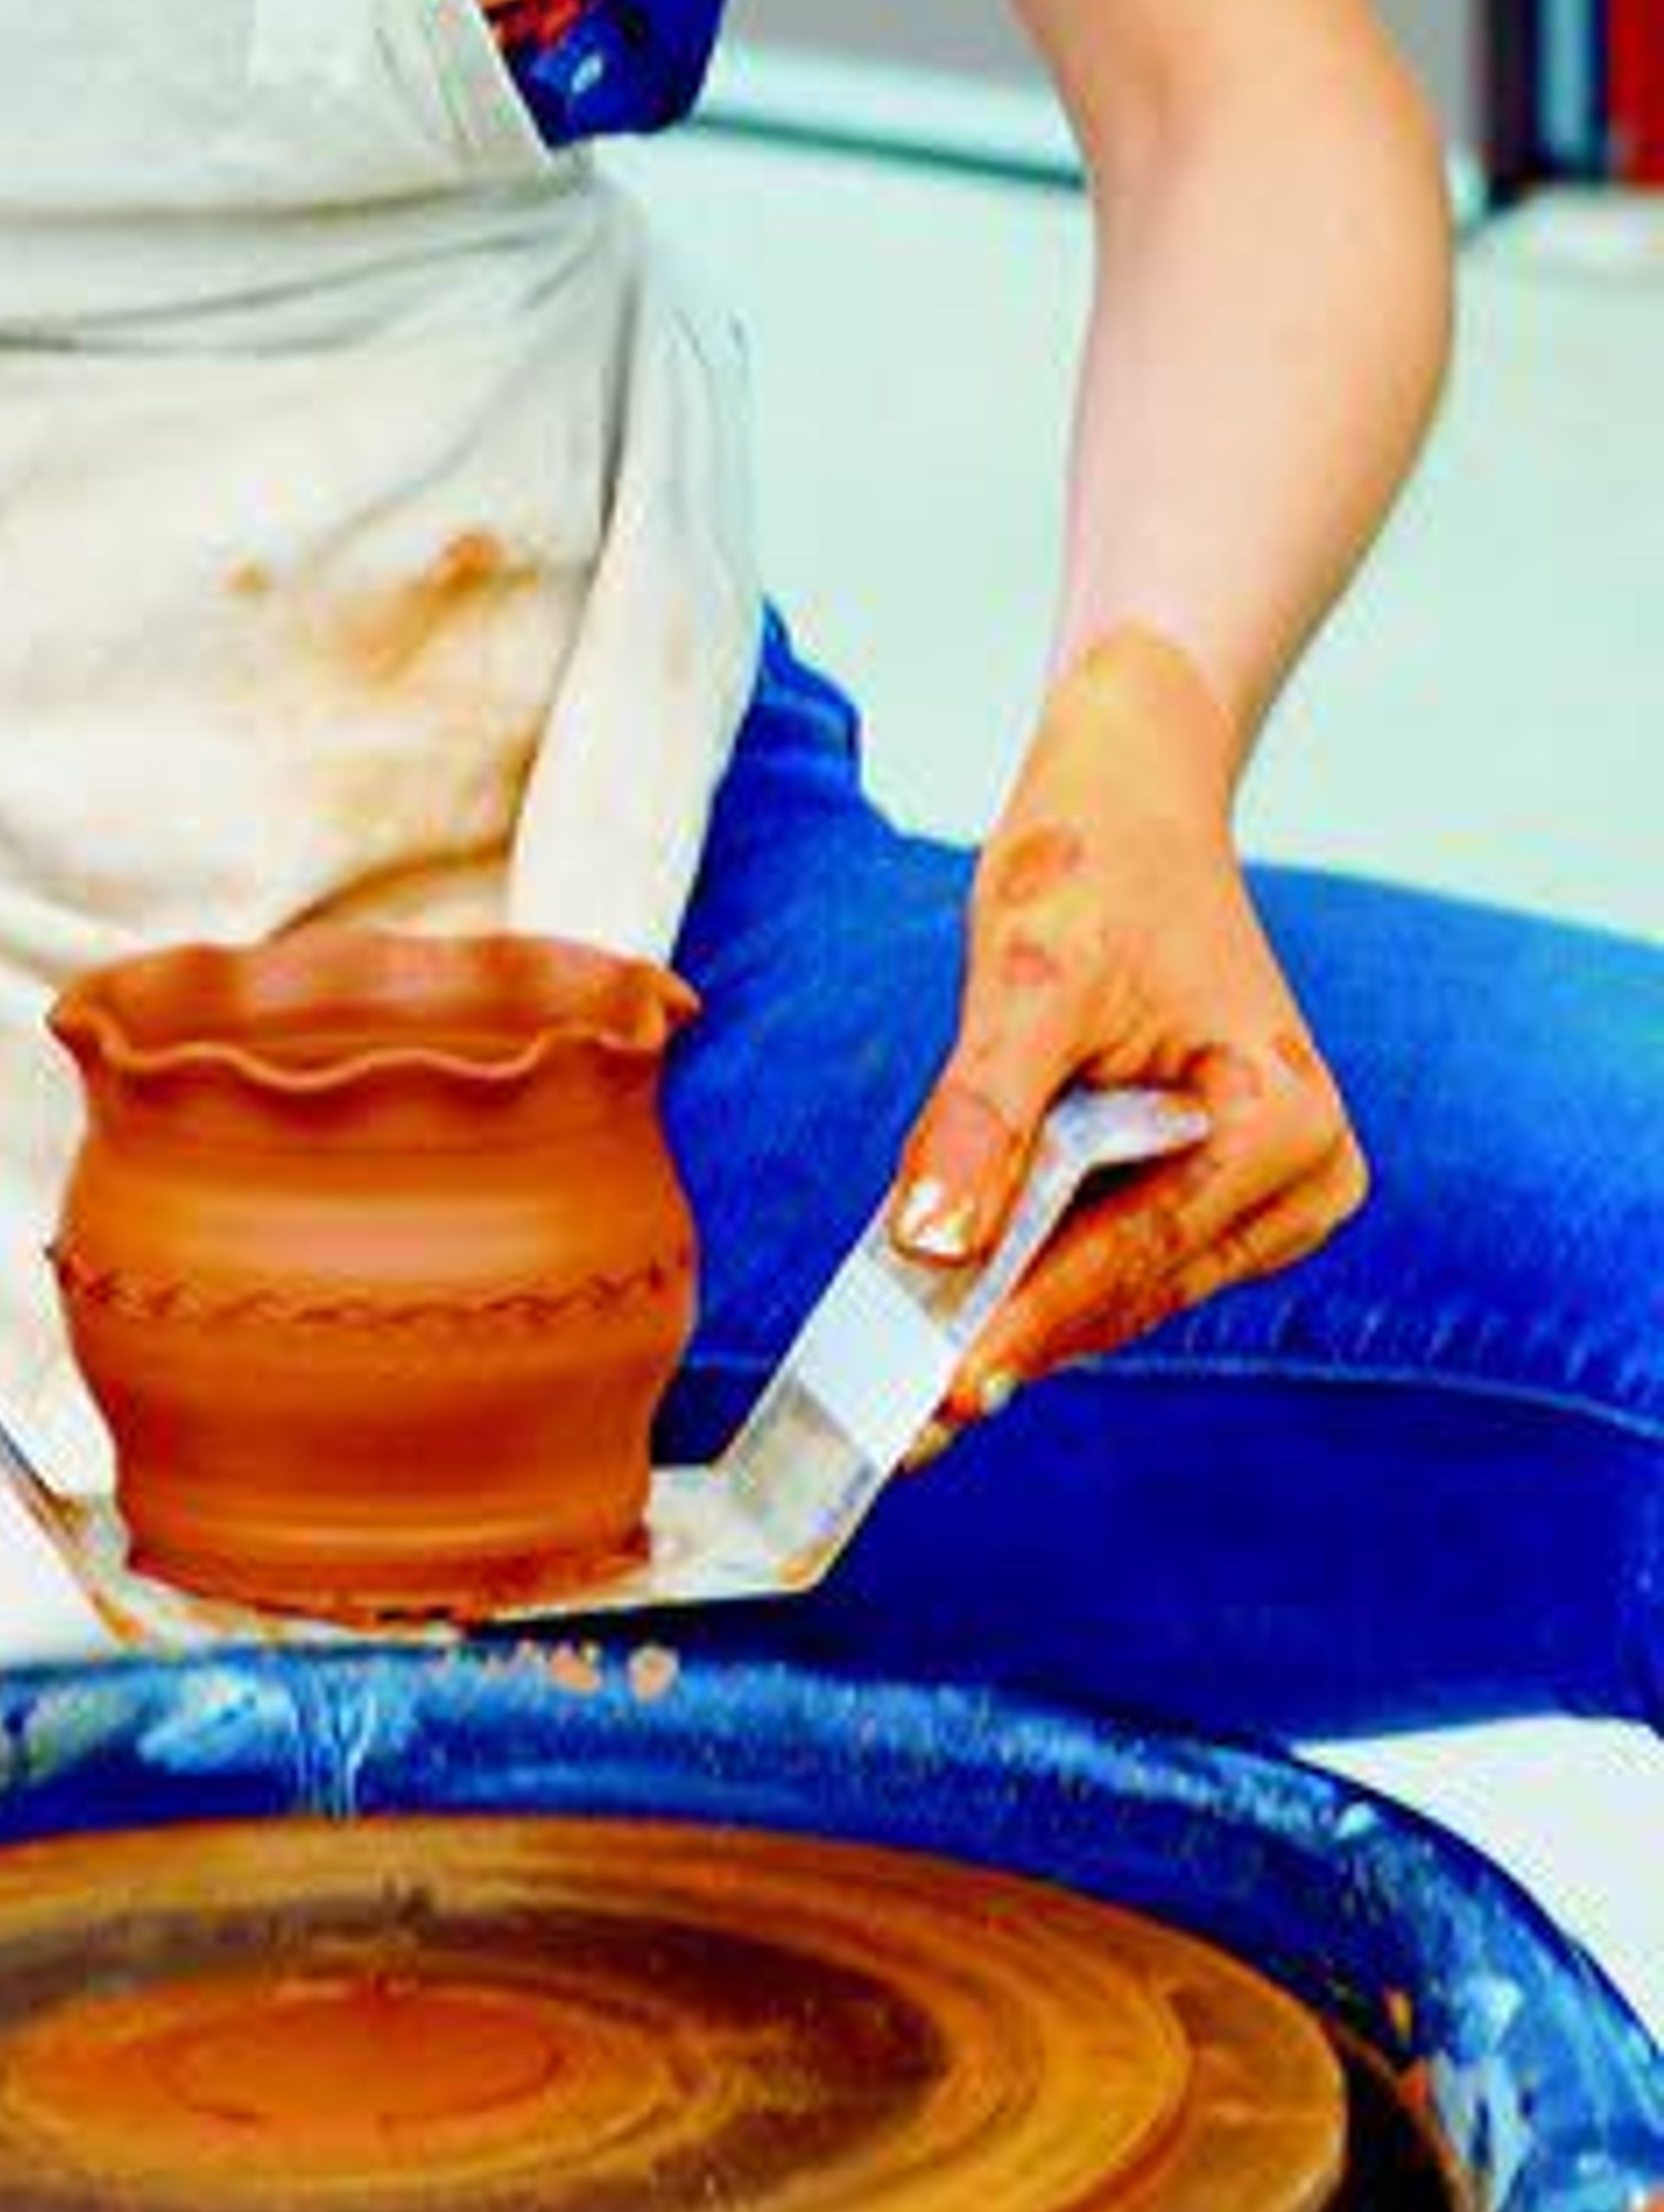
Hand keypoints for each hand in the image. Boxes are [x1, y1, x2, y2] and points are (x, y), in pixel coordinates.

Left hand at [888, 627, 1367, 1447]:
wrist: (1130, 791)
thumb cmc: (1091, 861)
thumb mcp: (1025, 977)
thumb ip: (982, 1114)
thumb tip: (930, 1244)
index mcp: (1284, 1123)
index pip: (1133, 1256)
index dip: (1026, 1325)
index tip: (939, 1399)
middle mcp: (1306, 1172)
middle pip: (1133, 1283)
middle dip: (1015, 1333)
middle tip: (905, 1420)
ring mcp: (1273, 1185)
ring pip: (1124, 1277)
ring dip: (1022, 1308)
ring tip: (909, 1372)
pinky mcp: (1222, 1179)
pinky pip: (1122, 1241)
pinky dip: (1040, 1259)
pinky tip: (957, 1289)